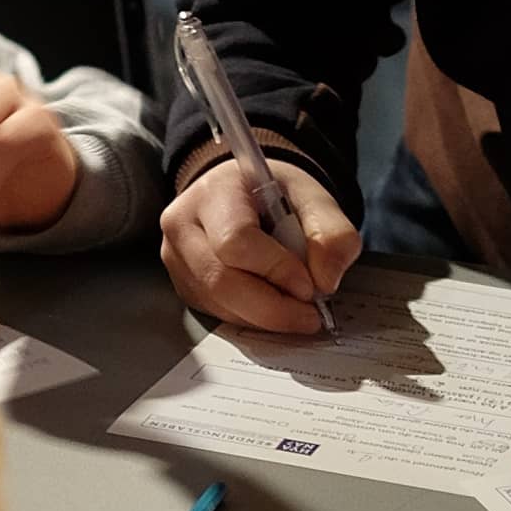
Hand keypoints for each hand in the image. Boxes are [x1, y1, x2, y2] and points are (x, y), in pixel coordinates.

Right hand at [159, 157, 359, 334]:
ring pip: (220, 305)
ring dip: (265, 316)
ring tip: (296, 307)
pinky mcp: (185, 286)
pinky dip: (252, 318)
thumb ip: (332, 234)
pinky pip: (218, 314)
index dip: (275, 269)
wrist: (247, 196)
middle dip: (273, 307)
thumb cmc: (275, 195)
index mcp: (214, 192)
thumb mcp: (314, 199)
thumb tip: (325, 281)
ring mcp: (178, 259)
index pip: (236, 240)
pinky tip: (273, 305)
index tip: (310, 286)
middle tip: (309, 314)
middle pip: (221, 281)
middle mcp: (185, 226)